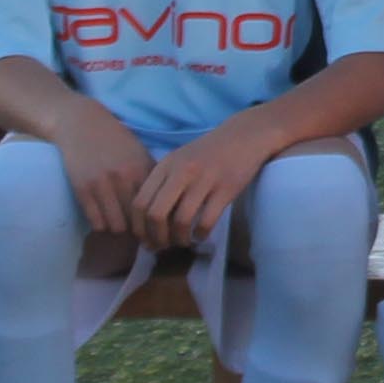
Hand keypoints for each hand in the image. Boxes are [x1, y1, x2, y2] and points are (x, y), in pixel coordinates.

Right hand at [49, 106, 155, 241]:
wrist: (83, 124)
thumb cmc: (116, 141)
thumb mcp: (140, 154)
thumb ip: (153, 178)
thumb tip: (170, 205)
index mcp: (143, 169)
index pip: (157, 208)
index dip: (159, 225)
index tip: (159, 232)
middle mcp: (125, 177)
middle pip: (138, 222)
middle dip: (141, 233)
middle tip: (141, 237)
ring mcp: (102, 184)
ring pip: (117, 226)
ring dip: (120, 231)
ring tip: (122, 229)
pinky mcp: (82, 189)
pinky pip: (96, 221)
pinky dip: (102, 226)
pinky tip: (105, 221)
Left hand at [131, 115, 272, 248]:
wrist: (244, 135)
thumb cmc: (208, 152)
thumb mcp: (178, 160)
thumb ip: (161, 183)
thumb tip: (146, 220)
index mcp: (165, 166)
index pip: (140, 203)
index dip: (138, 228)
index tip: (145, 240)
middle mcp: (181, 172)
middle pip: (156, 214)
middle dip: (156, 237)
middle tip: (162, 247)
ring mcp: (205, 180)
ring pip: (181, 220)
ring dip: (179, 239)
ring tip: (183, 242)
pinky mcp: (226, 188)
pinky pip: (207, 220)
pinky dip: (201, 234)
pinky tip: (201, 235)